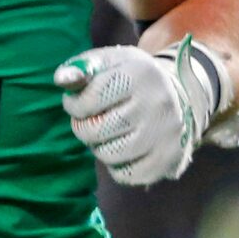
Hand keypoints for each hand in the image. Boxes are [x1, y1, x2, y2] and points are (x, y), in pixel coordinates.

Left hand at [55, 40, 219, 188]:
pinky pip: (126, 175)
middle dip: (83, 127)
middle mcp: (157, 104)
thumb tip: (61, 79)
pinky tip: (123, 147)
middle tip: (89, 120)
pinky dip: (116, 165)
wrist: (177, 95)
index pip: (90, 98)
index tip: (77, 102)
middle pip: (97, 130)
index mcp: (140, 74)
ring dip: (99, 146)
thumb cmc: (130, 77)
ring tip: (107, 132)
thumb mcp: (108, 62)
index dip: (74, 104)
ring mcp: (166, 135)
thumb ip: (81, 67)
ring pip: (109, 155)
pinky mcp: (168, 160)